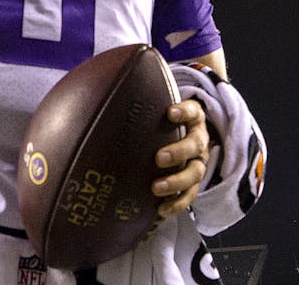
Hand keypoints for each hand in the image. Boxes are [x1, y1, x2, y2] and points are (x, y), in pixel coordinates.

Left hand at [151, 98, 211, 220]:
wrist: (186, 138)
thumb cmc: (164, 123)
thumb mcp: (158, 110)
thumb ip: (140, 103)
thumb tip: (99, 89)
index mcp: (191, 119)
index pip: (192, 111)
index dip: (184, 112)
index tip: (170, 113)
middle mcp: (198, 140)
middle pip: (195, 145)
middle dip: (178, 152)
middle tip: (159, 158)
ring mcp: (198, 162)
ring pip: (195, 173)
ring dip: (176, 181)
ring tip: (156, 188)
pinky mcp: (194, 183)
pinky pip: (190, 195)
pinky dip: (176, 203)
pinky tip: (161, 210)